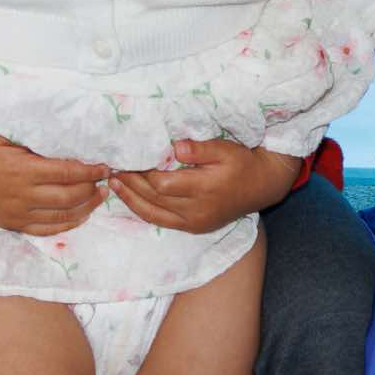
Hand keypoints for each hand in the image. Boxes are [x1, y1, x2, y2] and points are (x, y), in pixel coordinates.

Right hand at [0, 123, 107, 235]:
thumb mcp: (7, 132)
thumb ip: (37, 139)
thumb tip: (71, 138)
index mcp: (22, 169)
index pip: (67, 173)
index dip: (90, 171)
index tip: (105, 166)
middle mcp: (20, 195)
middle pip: (68, 197)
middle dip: (92, 189)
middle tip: (106, 180)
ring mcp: (15, 213)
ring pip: (60, 217)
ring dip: (85, 208)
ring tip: (100, 196)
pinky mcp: (10, 223)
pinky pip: (43, 230)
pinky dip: (66, 225)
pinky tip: (80, 216)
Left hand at [109, 139, 300, 232]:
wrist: (261, 187)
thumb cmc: (243, 163)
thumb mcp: (227, 149)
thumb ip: (201, 149)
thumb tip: (174, 146)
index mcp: (204, 189)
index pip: (162, 183)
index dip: (141, 172)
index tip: (127, 158)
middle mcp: (196, 210)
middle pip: (153, 198)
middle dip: (131, 184)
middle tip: (112, 168)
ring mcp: (193, 222)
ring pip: (153, 213)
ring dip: (131, 199)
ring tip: (114, 183)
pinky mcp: (192, 227)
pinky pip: (161, 221)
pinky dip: (142, 210)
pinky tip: (131, 199)